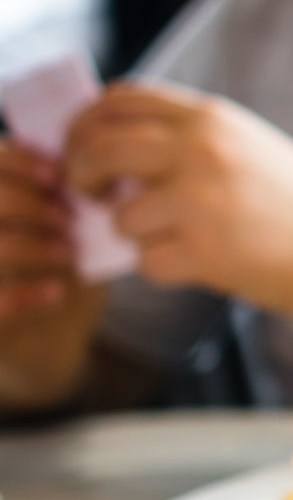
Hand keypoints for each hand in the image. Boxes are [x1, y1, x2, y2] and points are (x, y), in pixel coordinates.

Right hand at [0, 140, 75, 319]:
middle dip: (32, 206)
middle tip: (67, 221)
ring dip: (35, 246)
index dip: (18, 163)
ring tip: (66, 253)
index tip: (57, 176)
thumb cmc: (35, 268)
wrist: (34, 338)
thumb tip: (61, 162)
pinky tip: (56, 291)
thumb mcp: (36, 226)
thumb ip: (38, 194)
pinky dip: (29, 292)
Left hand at [65, 83, 292, 311]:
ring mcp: (201, 201)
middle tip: (92, 193)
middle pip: (102, 148)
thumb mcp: (249, 145)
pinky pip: (148, 262)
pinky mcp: (205, 252)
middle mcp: (201, 151)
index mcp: (211, 119)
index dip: (89, 123)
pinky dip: (164, 268)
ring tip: (175, 239)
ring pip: (122, 215)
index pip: (120, 101)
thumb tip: (117, 148)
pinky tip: (198, 264)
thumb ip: (192, 137)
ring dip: (136, 233)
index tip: (86, 146)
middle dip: (83, 173)